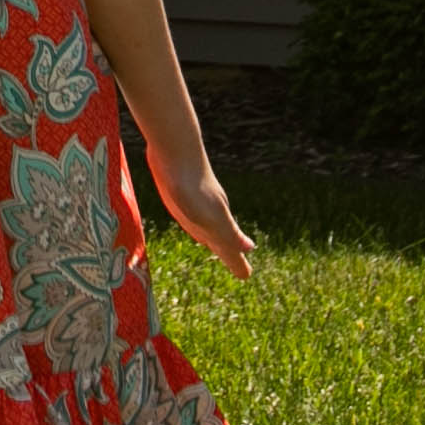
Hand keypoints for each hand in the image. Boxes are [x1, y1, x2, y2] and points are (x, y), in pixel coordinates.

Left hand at [144, 144, 255, 279]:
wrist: (175, 148)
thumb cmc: (192, 186)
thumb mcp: (210, 216)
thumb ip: (229, 233)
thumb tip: (250, 249)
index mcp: (219, 220)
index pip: (230, 248)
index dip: (236, 262)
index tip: (246, 276)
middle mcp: (210, 211)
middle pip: (222, 238)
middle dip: (229, 253)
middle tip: (239, 268)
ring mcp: (197, 200)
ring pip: (208, 225)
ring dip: (213, 239)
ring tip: (216, 247)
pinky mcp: (182, 190)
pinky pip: (193, 213)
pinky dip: (197, 223)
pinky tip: (191, 218)